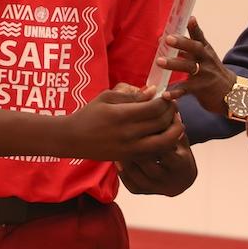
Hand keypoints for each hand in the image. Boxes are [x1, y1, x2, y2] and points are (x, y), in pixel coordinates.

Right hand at [61, 85, 182, 160]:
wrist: (72, 138)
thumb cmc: (89, 113)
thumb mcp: (107, 97)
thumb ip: (131, 95)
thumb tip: (153, 91)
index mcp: (122, 115)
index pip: (155, 107)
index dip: (166, 101)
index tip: (166, 96)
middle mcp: (129, 133)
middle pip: (162, 123)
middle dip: (172, 112)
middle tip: (172, 107)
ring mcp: (130, 148)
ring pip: (164, 142)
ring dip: (174, 131)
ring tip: (174, 122)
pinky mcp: (130, 157)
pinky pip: (155, 152)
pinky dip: (165, 143)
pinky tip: (163, 134)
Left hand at [117, 127, 196, 196]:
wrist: (181, 179)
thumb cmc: (179, 151)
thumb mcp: (181, 138)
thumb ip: (173, 124)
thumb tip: (164, 101)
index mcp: (181, 164)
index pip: (165, 149)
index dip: (154, 135)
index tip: (144, 123)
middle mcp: (168, 180)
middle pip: (148, 162)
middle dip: (137, 146)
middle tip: (125, 132)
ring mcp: (154, 188)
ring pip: (135, 172)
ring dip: (126, 156)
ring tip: (118, 142)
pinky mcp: (142, 192)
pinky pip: (128, 181)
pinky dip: (121, 169)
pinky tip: (118, 157)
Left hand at [159, 18, 236, 114]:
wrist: (230, 92)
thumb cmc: (211, 71)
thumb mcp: (204, 57)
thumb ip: (188, 48)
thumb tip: (167, 36)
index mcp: (206, 50)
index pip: (200, 37)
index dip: (194, 27)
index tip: (190, 18)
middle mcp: (206, 60)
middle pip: (195, 49)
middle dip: (181, 43)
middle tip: (168, 39)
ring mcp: (204, 74)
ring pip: (189, 67)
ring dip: (174, 63)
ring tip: (159, 61)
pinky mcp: (201, 89)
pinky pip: (186, 89)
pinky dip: (175, 92)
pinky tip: (165, 94)